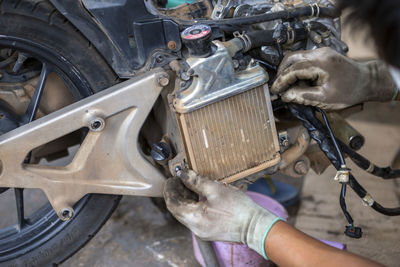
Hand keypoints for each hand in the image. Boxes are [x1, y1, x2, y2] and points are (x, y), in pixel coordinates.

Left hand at [163, 170, 281, 257]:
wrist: (255, 226)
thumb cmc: (237, 208)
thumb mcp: (215, 189)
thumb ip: (195, 181)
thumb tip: (183, 174)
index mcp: (193, 218)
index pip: (172, 203)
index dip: (170, 189)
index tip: (172, 178)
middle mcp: (194, 228)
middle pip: (178, 209)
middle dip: (177, 192)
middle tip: (180, 178)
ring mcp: (202, 231)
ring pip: (186, 212)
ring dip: (185, 198)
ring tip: (190, 184)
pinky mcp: (209, 231)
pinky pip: (195, 216)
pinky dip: (194, 205)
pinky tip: (200, 195)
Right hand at [271, 47, 396, 109]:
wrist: (367, 81)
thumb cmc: (349, 91)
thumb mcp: (324, 99)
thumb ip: (302, 96)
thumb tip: (285, 96)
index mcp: (321, 63)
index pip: (293, 69)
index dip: (281, 80)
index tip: (275, 90)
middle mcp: (320, 53)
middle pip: (291, 58)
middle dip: (282, 73)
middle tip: (279, 87)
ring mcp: (321, 52)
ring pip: (297, 57)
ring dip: (290, 71)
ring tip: (290, 87)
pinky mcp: (323, 54)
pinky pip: (304, 59)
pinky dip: (298, 70)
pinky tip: (299, 82)